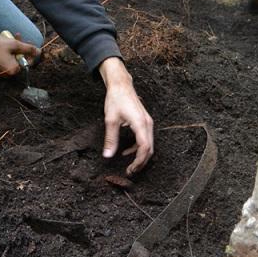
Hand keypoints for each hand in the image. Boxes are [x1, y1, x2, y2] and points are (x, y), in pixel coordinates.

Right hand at [0, 31, 40, 76]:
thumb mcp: (15, 44)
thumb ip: (28, 49)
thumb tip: (39, 52)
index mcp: (13, 70)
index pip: (28, 62)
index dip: (30, 52)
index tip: (28, 42)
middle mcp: (7, 74)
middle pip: (20, 60)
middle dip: (21, 48)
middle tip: (19, 37)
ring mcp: (1, 71)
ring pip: (13, 58)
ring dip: (15, 48)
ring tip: (11, 37)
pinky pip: (6, 60)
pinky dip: (8, 52)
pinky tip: (5, 43)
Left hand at [97, 57, 154, 173]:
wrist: (121, 85)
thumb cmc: (116, 99)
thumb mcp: (110, 120)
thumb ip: (110, 139)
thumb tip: (108, 155)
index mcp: (141, 124)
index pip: (144, 148)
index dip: (139, 162)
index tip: (130, 170)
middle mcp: (148, 124)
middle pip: (149, 149)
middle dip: (141, 162)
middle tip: (130, 171)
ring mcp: (148, 123)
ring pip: (149, 145)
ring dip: (140, 156)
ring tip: (129, 165)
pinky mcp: (145, 122)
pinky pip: (145, 139)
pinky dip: (138, 148)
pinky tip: (127, 151)